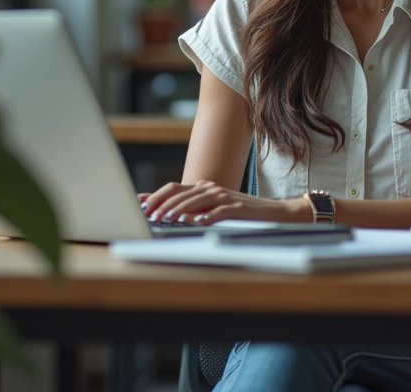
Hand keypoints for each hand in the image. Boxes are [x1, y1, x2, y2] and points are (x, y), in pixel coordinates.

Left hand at [137, 181, 309, 224]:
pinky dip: (207, 217)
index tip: (139, 204)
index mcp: (203, 187)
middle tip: (150, 215)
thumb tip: (169, 215)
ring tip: (167, 219)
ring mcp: (224, 196)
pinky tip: (197, 223)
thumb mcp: (212, 208)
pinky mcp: (237, 208)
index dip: (155, 195)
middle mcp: (211, 188)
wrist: (271, 212)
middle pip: (181, 192)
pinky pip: (219, 211)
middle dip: (163, 203)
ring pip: (196, 200)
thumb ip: (193, 209)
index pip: (173, 188)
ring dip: (180, 210)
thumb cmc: (239, 212)